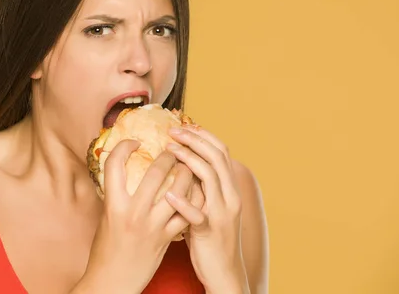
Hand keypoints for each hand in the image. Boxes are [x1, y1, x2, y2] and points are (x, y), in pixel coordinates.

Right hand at [79, 139, 194, 293]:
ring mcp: (153, 226)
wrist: (112, 281)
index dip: (124, 147)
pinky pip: (187, 212)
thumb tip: (124, 170)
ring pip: (179, 190)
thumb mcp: (106, 217)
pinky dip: (193, 198)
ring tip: (188, 165)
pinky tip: (195, 191)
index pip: (115, 164)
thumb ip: (116, 195)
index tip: (135, 142)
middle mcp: (133, 212)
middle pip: (156, 172)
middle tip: (173, 150)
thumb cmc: (106, 249)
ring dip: (186, 173)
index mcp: (113, 205)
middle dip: (168, 155)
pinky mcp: (167, 238)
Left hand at [165, 126, 249, 293]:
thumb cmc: (210, 237)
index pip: (222, 151)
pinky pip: (198, 214)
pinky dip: (183, 202)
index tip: (185, 126)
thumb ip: (201, 186)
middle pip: (216, 157)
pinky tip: (169, 194)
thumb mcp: (210, 206)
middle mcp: (230, 197)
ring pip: (209, 177)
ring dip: (188, 159)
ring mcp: (222, 213)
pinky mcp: (210, 231)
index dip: (204, 135)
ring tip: (168, 149)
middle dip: (194, 139)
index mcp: (230, 189)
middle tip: (172, 130)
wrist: (224, 272)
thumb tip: (183, 163)